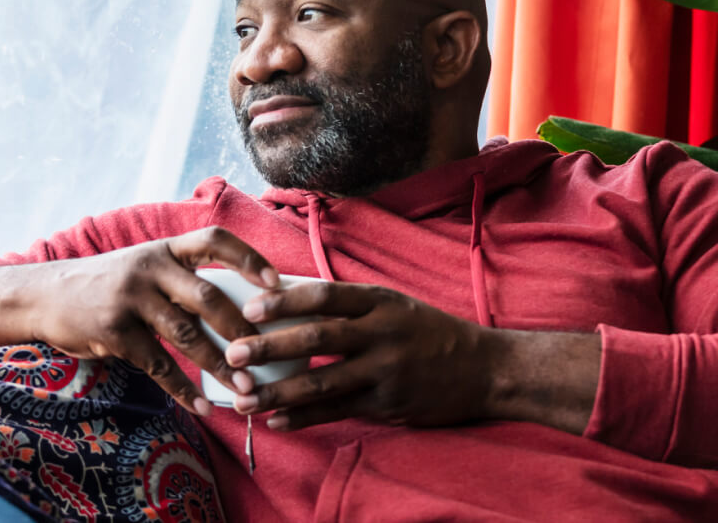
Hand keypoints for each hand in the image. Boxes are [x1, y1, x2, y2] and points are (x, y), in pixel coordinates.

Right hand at [15, 227, 277, 415]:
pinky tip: (202, 406)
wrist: (44, 295)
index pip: (214, 240)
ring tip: (246, 389)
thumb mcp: (144, 266)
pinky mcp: (113, 332)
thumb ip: (183, 279)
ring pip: (187, 335)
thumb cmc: (109, 284)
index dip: (249, 258)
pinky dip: (183, 389)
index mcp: (165, 249)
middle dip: (242, 327)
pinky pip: (157, 365)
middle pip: (207, 295)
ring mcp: (130, 300)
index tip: (278, 282)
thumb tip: (242, 307)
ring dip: (220, 365)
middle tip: (270, 352)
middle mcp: (150, 268)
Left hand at [222, 282, 503, 429]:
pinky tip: (278, 422)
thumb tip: (293, 301)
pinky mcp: (389, 403)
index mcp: (381, 302)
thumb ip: (353, 306)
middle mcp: (382, 333)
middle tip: (232, 354)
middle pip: (317, 338)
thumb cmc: (431, 334)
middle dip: (269, 347)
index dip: (284, 302)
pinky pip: (339, 410)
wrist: (485, 369)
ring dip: (279, 392)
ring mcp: (386, 370)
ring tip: (243, 399)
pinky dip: (306, 417)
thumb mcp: (397, 306)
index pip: (325, 296)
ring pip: (323, 382)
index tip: (250, 308)